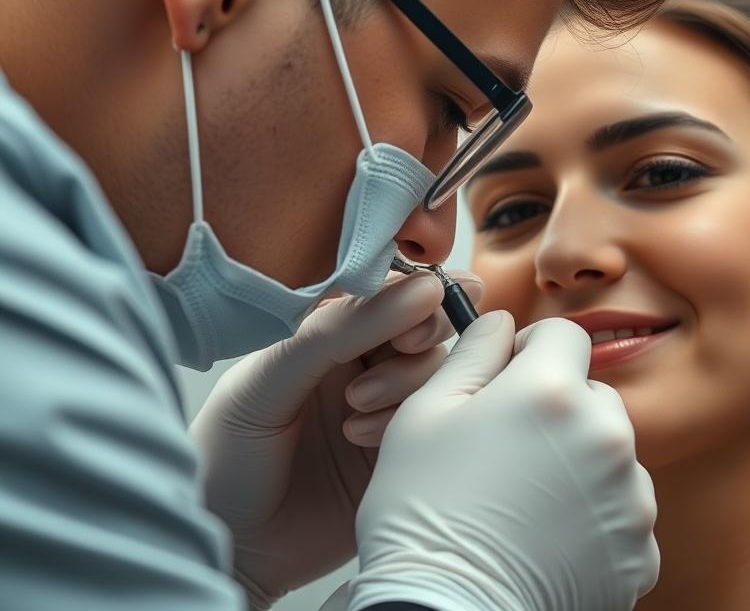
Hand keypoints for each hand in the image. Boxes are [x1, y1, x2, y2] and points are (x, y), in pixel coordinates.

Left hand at [189, 271, 482, 608]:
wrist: (231, 549)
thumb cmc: (227, 456)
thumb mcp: (268, 379)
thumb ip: (336, 330)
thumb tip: (421, 287)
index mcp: (323, 331)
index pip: (384, 288)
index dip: (411, 288)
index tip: (422, 298)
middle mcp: (361, 363)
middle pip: (424, 323)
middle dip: (421, 331)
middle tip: (401, 349)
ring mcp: (386, 408)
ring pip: (436, 369)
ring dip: (406, 379)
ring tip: (356, 406)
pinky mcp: (404, 450)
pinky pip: (436, 418)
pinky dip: (409, 419)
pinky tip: (361, 439)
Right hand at [345, 313, 659, 610]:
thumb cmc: (422, 514)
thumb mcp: (425, 414)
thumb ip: (473, 353)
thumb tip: (501, 322)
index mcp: (554, 393)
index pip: (565, 336)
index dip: (530, 352)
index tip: (506, 383)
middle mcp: (607, 437)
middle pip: (592, 396)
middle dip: (557, 411)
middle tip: (509, 451)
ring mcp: (630, 499)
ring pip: (609, 454)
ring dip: (579, 465)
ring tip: (525, 503)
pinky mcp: (638, 551)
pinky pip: (620, 512)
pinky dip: (593, 519)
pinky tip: (546, 538)